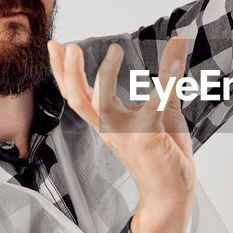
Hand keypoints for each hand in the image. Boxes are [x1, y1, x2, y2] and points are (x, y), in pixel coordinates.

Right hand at [47, 36, 194, 205]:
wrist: (171, 192)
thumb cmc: (163, 152)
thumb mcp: (163, 105)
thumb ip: (167, 74)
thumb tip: (178, 40)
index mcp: (107, 121)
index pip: (76, 94)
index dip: (61, 71)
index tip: (54, 46)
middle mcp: (110, 127)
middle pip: (77, 99)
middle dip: (69, 73)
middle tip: (70, 46)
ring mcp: (126, 134)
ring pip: (102, 104)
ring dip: (105, 75)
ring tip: (114, 49)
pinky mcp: (148, 137)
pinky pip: (153, 106)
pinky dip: (165, 83)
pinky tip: (175, 65)